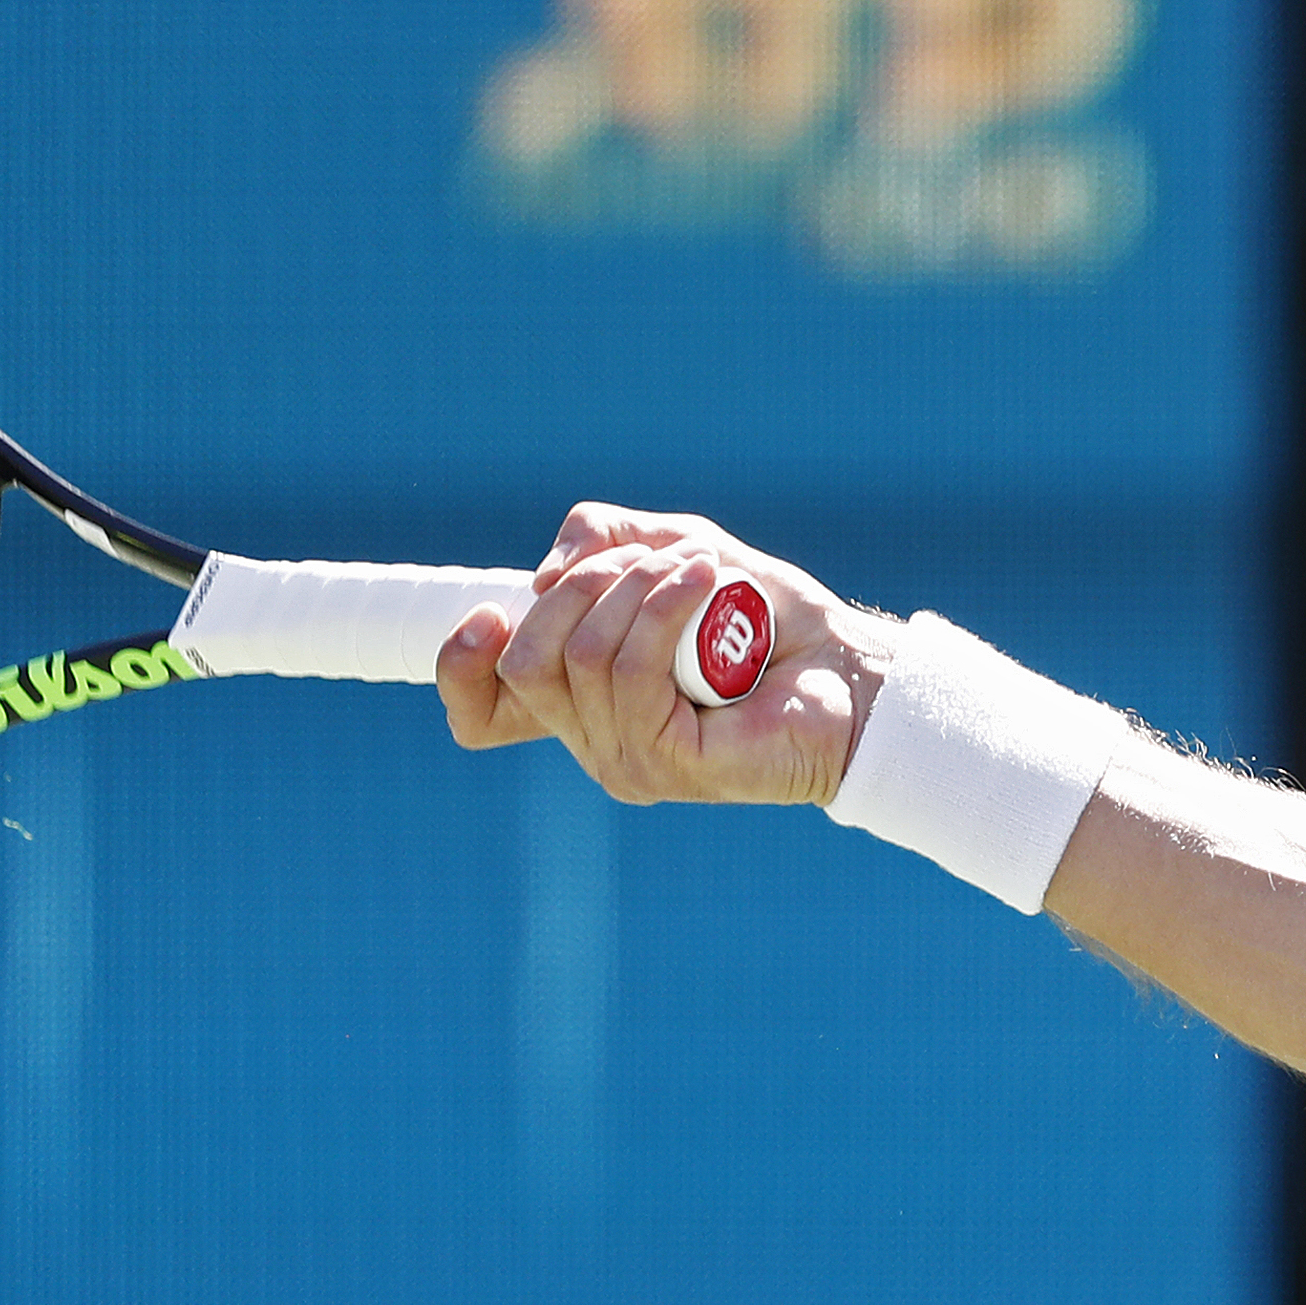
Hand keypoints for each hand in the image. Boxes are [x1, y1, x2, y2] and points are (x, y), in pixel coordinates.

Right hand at [438, 502, 880, 806]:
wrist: (847, 665)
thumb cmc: (764, 615)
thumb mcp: (670, 549)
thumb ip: (599, 540)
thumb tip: (542, 577)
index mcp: (578, 701)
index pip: (477, 712)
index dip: (458, 663)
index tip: (495, 607)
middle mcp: (591, 740)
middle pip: (522, 664)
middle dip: (580, 587)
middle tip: (650, 561)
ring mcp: (625, 761)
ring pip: (579, 657)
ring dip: (636, 587)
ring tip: (699, 568)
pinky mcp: (668, 764)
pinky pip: (632, 673)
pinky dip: (664, 608)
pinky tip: (705, 580)